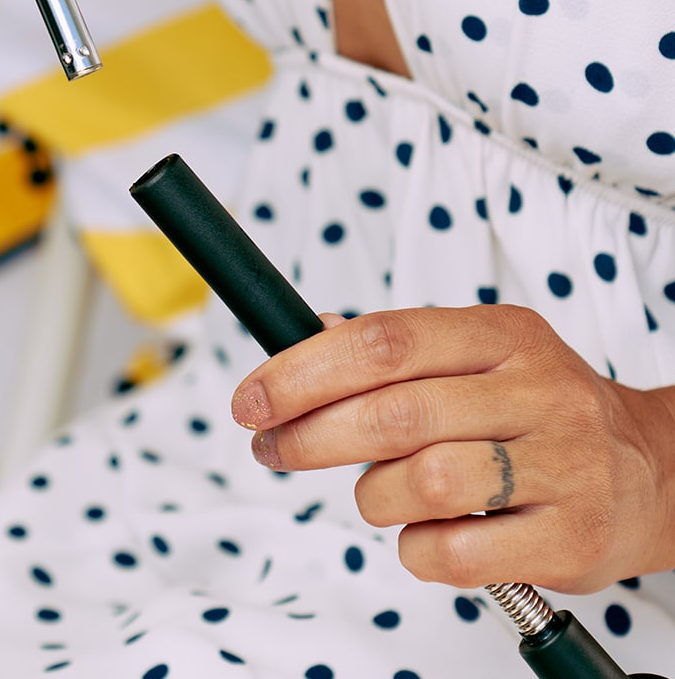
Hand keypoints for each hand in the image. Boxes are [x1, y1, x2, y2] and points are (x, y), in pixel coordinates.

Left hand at [230, 305, 674, 593]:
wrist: (648, 471)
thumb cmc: (532, 410)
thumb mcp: (476, 354)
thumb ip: (392, 348)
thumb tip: (300, 336)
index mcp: (502, 335)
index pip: (384, 341)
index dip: (303, 370)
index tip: (252, 398)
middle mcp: (538, 391)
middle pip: (395, 414)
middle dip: (310, 435)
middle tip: (271, 447)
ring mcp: (563, 465)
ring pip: (422, 483)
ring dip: (373, 495)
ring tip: (381, 492)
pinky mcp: (572, 537)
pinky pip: (453, 552)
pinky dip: (415, 547)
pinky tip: (426, 532)